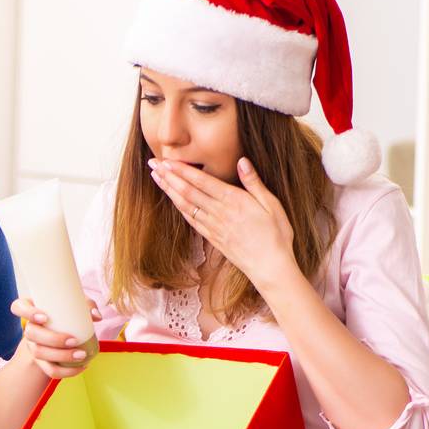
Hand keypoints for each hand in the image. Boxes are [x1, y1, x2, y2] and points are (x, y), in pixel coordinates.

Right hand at [11, 296, 100, 379]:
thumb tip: (96, 316)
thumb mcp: (76, 306)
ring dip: (61, 356)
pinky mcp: (42, 362)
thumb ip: (86, 306)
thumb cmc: (67, 315)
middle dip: (53, 339)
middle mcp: (29, 328)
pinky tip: (82, 366)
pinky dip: (67, 371)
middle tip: (74, 340)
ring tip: (82, 355)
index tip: (45, 317)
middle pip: (31, 333)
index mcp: (32, 310)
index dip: (27, 312)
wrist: (64, 334)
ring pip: (39, 353)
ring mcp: (33, 346)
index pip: (18, 307)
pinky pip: (50, 370)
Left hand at [149, 157, 297, 287]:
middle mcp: (219, 212)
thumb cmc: (276, 235)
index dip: (182, 170)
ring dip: (169, 190)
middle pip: (188, 191)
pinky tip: (172, 199)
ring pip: (185, 205)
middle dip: (169, 176)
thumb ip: (254, 182)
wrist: (270, 267)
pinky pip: (190, 220)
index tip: (167, 161)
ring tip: (156, 177)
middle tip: (152, 164)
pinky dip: (178, 207)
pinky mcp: (211, 237)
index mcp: (234, 201)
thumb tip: (242, 160)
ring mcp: (213, 226)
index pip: (202, 181)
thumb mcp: (272, 205)